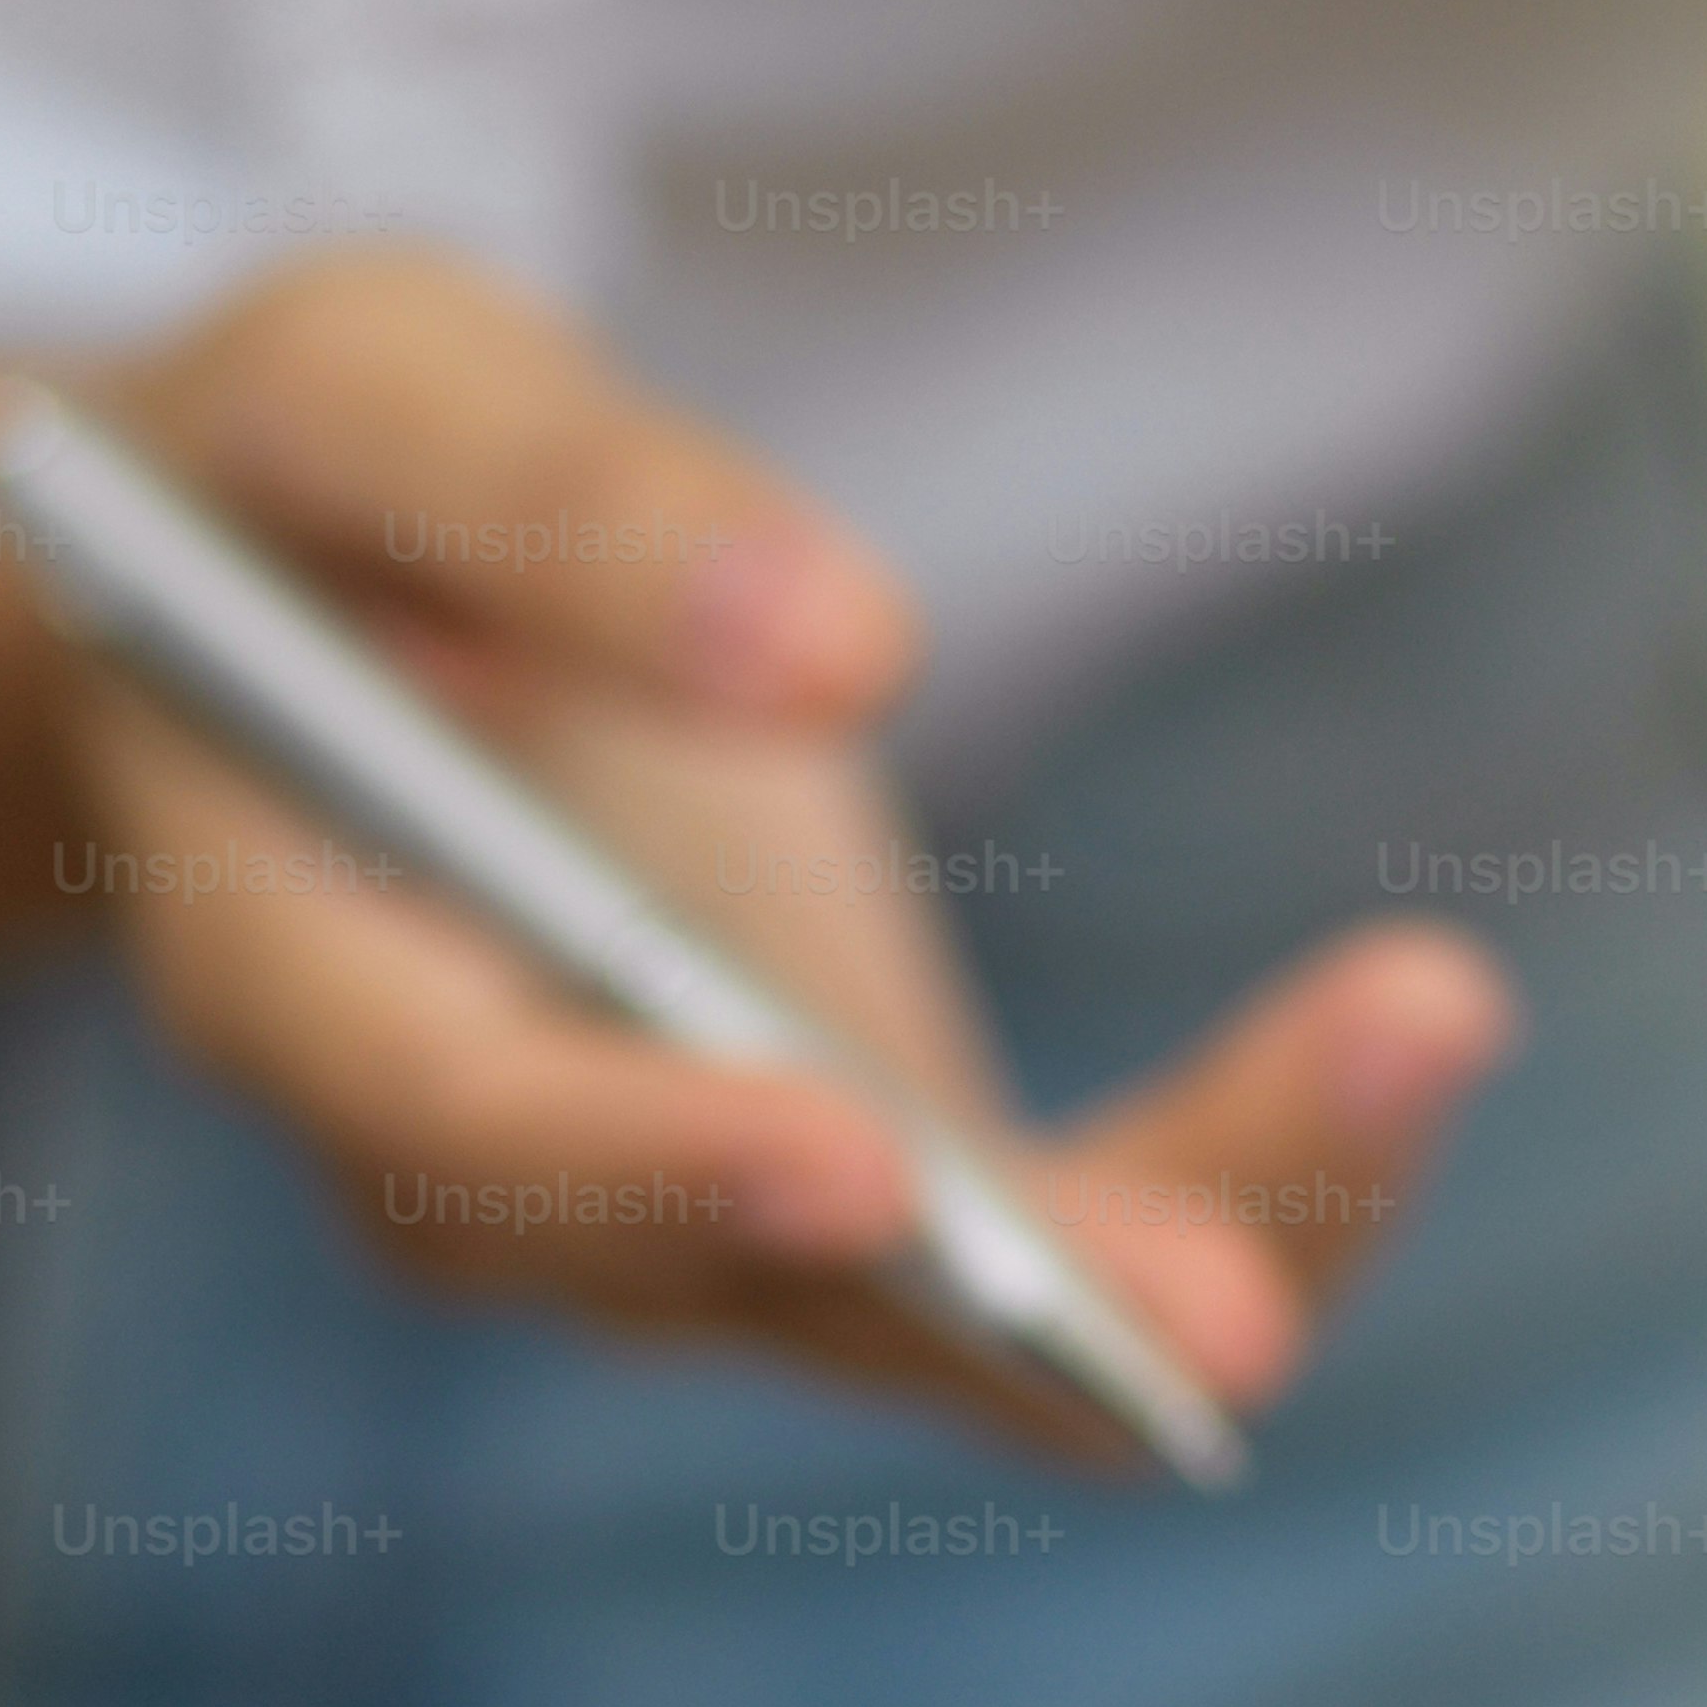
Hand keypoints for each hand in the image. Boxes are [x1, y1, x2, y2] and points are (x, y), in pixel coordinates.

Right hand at [78, 245, 1517, 1456]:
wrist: (298, 596)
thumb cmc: (302, 481)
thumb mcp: (371, 386)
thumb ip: (555, 501)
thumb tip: (834, 645)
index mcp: (294, 966)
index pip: (461, 1123)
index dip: (652, 1161)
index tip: (858, 1168)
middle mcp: (482, 1159)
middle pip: (740, 1281)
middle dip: (998, 1300)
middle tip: (1229, 1320)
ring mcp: (677, 1202)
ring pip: (937, 1314)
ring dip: (1189, 1236)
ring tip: (1412, 1054)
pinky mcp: (850, 1174)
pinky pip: (1046, 1247)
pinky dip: (1235, 1170)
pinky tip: (1411, 1033)